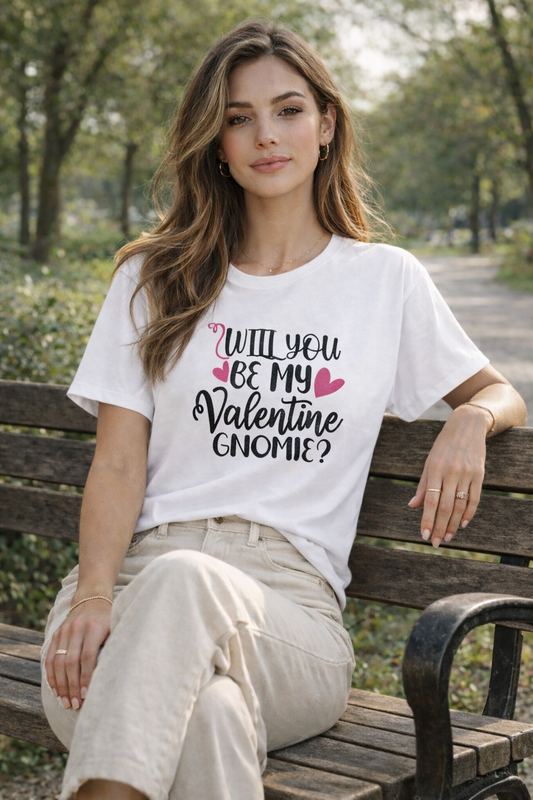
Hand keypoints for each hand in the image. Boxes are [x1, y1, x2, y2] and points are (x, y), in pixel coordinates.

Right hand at [45, 598, 111, 709]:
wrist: (92, 598)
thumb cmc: (109, 618)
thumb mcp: (115, 628)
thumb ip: (113, 647)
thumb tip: (116, 674)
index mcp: (93, 627)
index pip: (87, 656)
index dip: (86, 677)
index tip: (86, 695)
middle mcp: (76, 628)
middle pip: (71, 662)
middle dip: (72, 686)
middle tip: (75, 704)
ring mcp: (64, 631)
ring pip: (58, 662)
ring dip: (61, 685)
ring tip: (65, 702)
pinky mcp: (56, 634)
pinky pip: (50, 658)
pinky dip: (51, 676)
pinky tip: (56, 690)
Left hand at [407, 406, 489, 545]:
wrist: (467, 426)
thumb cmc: (443, 446)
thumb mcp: (429, 462)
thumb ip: (422, 485)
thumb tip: (412, 505)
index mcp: (434, 469)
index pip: (429, 500)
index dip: (426, 519)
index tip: (423, 535)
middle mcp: (451, 472)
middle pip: (445, 507)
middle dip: (439, 527)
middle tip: (436, 542)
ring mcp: (466, 474)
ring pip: (460, 505)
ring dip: (453, 524)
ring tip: (447, 537)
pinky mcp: (479, 474)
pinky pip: (475, 498)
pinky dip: (469, 513)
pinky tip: (462, 524)